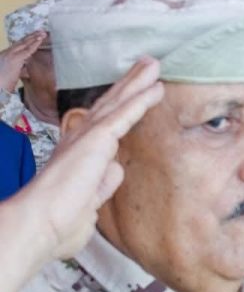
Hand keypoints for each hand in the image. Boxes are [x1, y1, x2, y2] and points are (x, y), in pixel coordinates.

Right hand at [0, 31, 45, 93]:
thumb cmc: (2, 84)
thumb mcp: (11, 75)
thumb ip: (19, 70)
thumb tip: (25, 70)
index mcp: (5, 55)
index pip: (17, 46)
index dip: (26, 41)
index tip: (34, 36)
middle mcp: (6, 53)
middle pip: (20, 42)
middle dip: (31, 36)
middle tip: (41, 31)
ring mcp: (9, 55)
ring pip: (24, 44)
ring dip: (34, 38)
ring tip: (43, 33)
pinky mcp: (14, 59)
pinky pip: (27, 50)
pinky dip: (34, 44)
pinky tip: (39, 40)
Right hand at [34, 57, 163, 260]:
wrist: (41, 226)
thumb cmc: (59, 223)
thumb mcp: (90, 203)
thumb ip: (103, 184)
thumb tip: (116, 168)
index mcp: (78, 156)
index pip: (103, 126)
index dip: (119, 108)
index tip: (133, 94)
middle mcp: (80, 142)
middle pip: (110, 107)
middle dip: (129, 86)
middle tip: (147, 66)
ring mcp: (86, 140)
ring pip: (117, 105)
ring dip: (137, 84)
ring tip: (153, 65)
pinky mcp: (94, 142)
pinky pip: (122, 116)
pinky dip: (139, 101)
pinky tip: (154, 88)